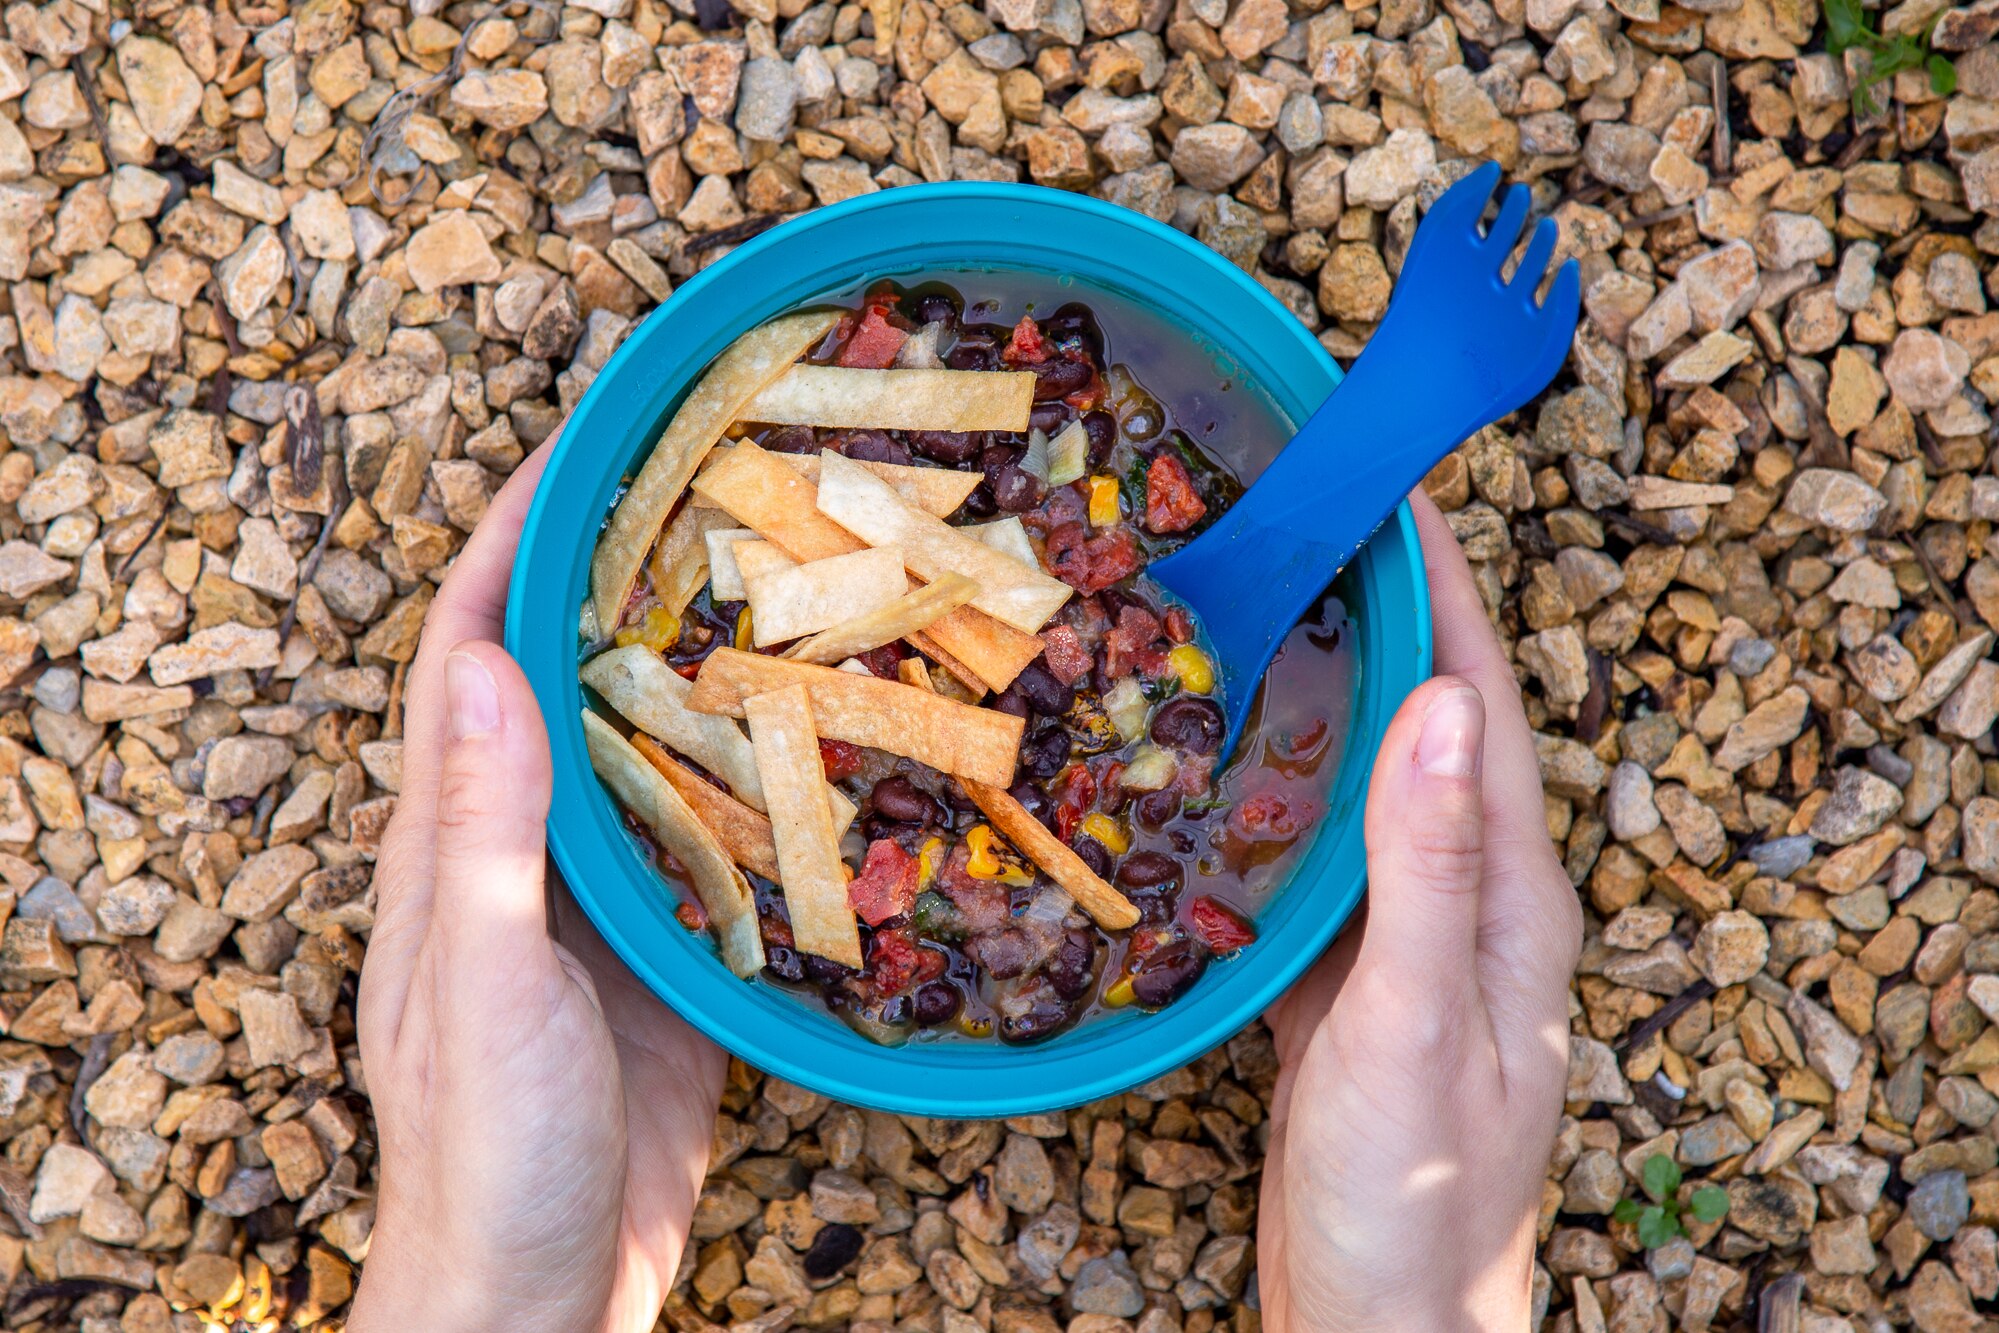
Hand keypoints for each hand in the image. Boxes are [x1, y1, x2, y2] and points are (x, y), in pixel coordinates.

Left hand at [352, 442, 727, 1332]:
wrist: (541, 1290)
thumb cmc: (490, 1151)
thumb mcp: (487, 983)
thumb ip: (488, 830)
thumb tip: (489, 658)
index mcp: (454, 841)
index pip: (473, 649)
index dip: (516, 536)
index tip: (585, 441)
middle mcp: (520, 850)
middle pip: (563, 674)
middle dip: (617, 571)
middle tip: (712, 487)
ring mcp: (595, 902)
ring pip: (644, 745)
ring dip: (693, 659)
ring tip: (780, 581)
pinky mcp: (664, 956)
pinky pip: (707, 837)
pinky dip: (751, 773)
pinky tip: (819, 742)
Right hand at [1258, 491, 1582, 1330]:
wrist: (1381, 1322)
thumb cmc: (1412, 1190)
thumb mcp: (1412, 1018)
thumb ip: (1420, 866)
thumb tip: (1432, 701)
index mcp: (1510, 897)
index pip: (1483, 707)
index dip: (1448, 593)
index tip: (1399, 492)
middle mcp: (1473, 905)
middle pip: (1435, 729)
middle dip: (1391, 619)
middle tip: (1315, 528)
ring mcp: (1413, 945)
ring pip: (1374, 786)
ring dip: (1334, 694)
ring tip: (1267, 614)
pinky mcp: (1352, 986)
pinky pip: (1324, 858)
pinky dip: (1285, 793)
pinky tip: (1231, 769)